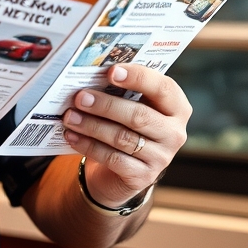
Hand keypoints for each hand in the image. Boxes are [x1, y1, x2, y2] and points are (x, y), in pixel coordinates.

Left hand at [61, 64, 190, 208]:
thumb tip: (90, 76)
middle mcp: (175, 133)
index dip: (138, 78)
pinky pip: (112, 158)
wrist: (120, 171)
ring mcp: (161, 158)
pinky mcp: (143, 177)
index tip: (111, 71)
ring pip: (122, 138)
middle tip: (79, 97)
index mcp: (177, 107)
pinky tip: (72, 136)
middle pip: (139, 116)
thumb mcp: (130, 106)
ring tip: (70, 116)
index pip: (163, 88)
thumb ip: (121, 91)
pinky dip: (89, 145)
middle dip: (106, 105)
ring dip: (92, 125)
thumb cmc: (125, 126)